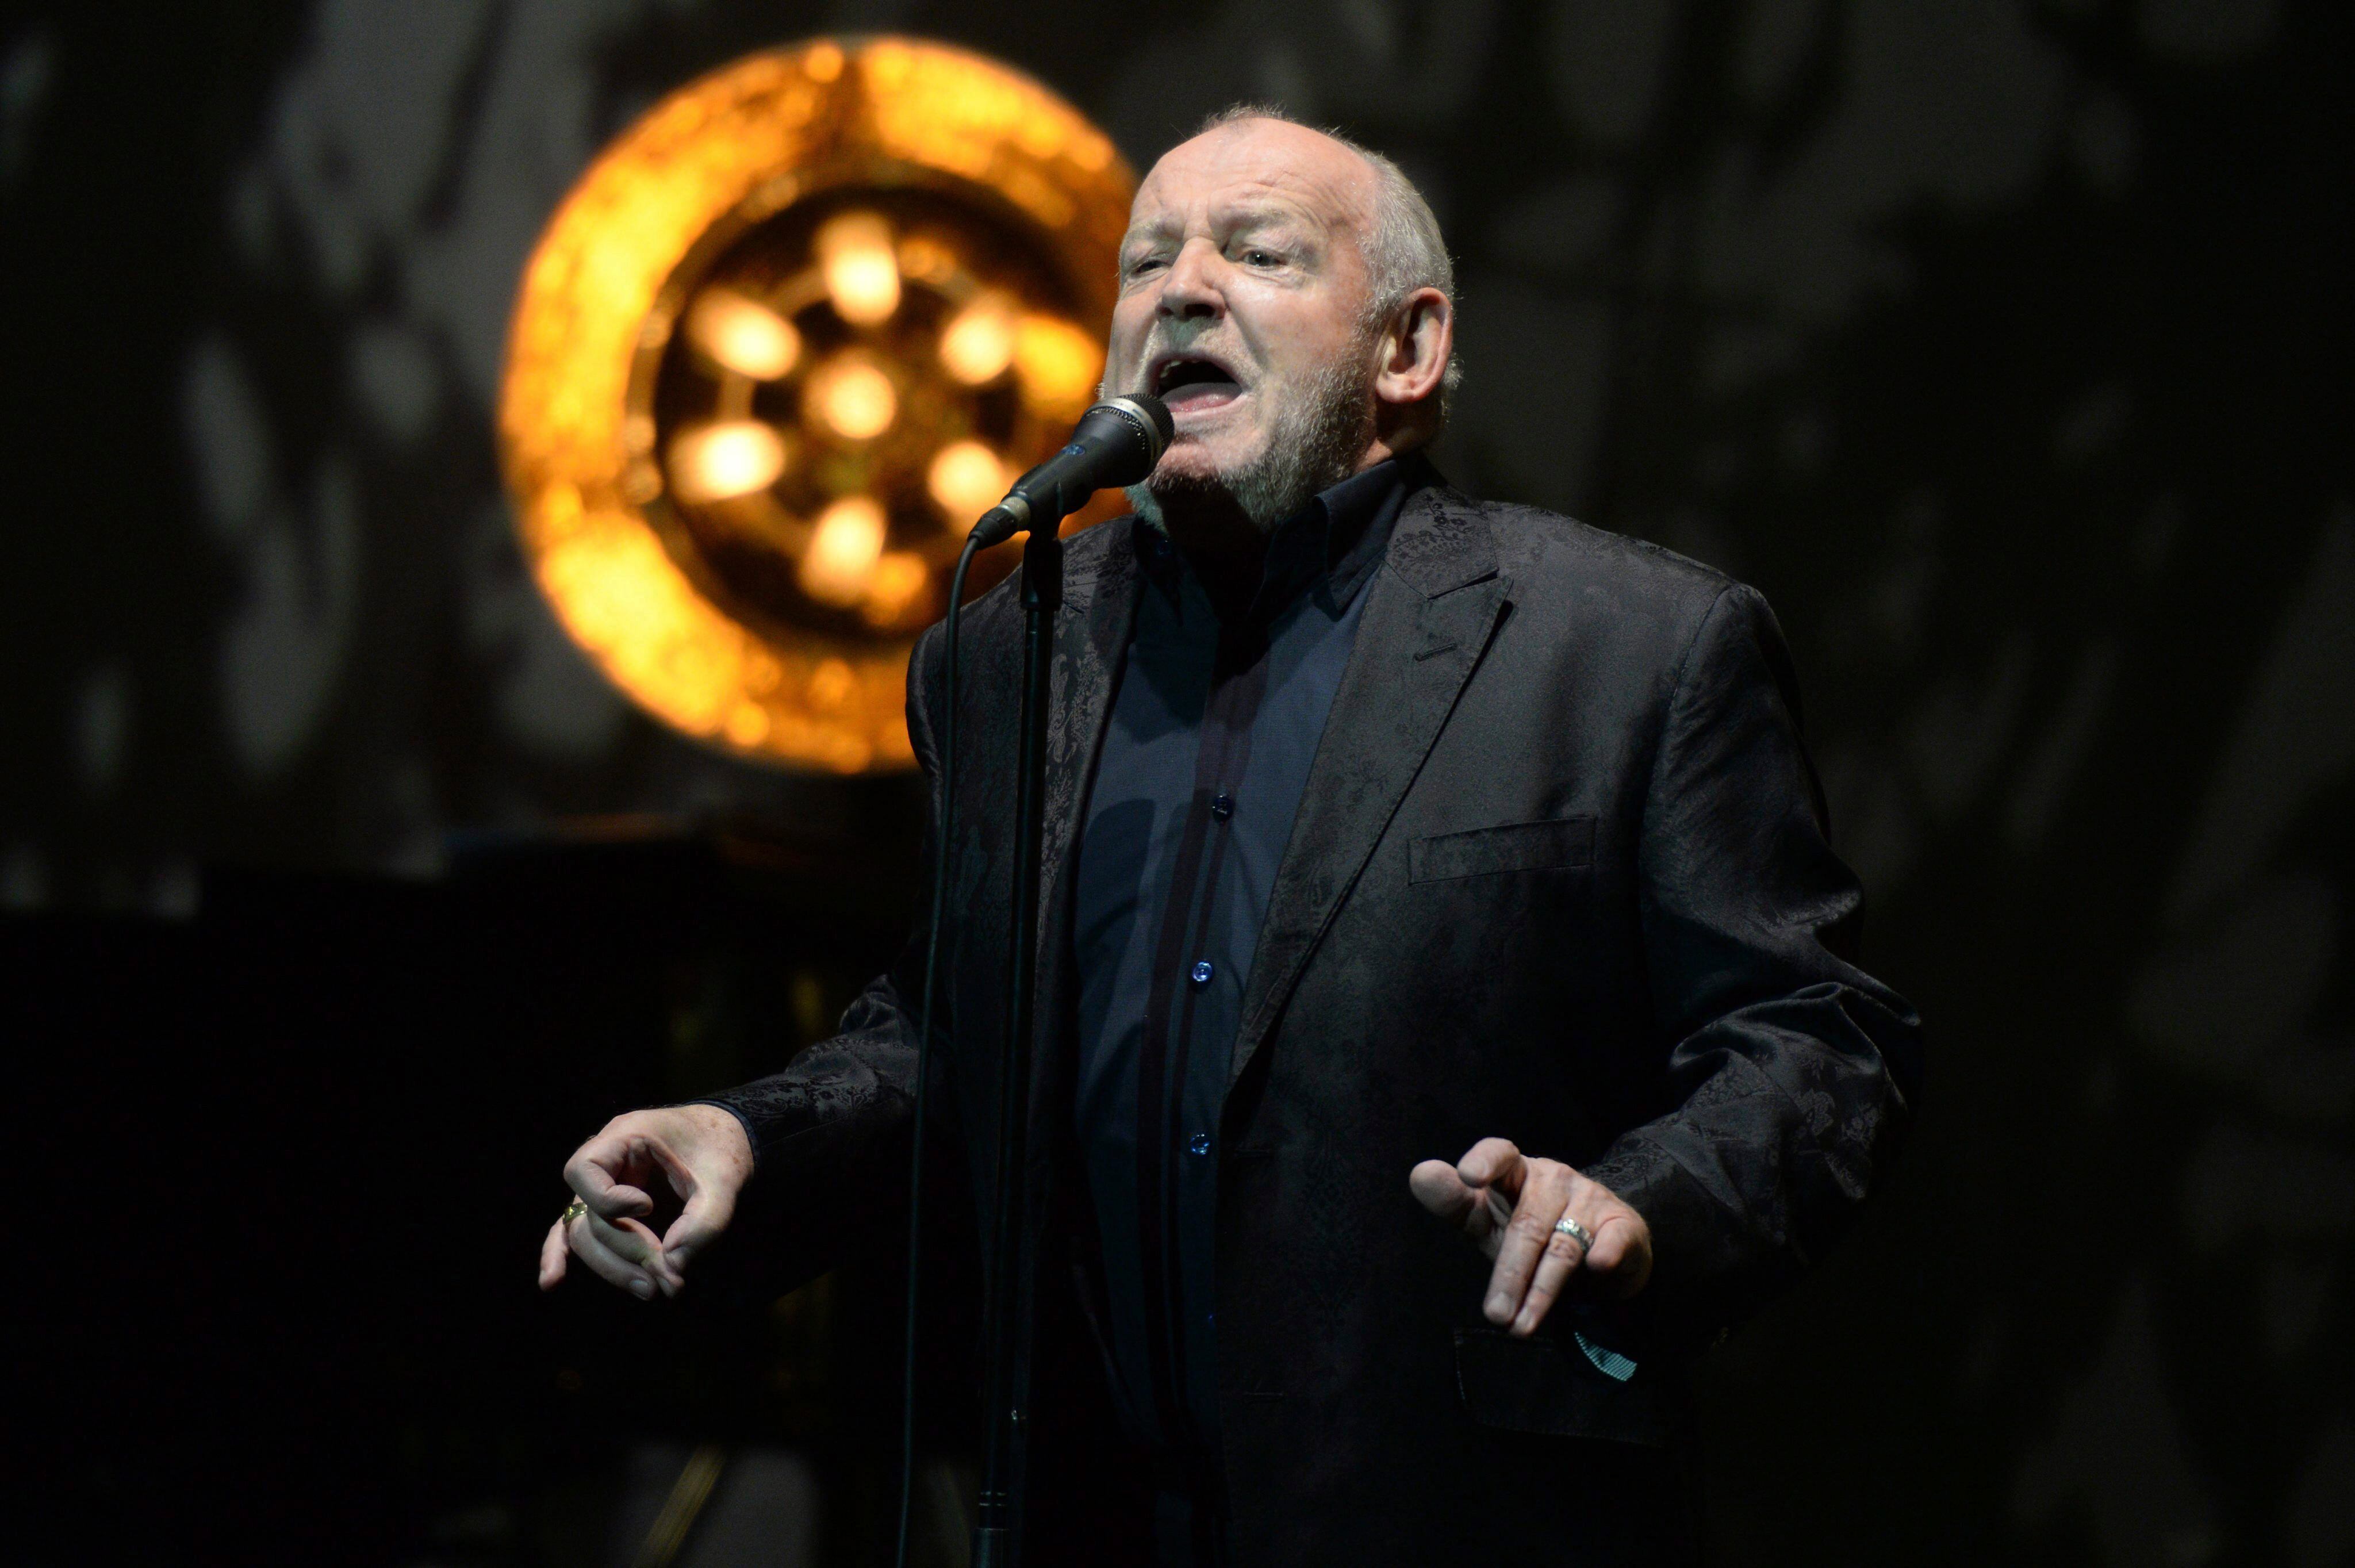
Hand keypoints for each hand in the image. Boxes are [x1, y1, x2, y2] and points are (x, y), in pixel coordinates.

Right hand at [536, 1104, 752, 1299]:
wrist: (728, 1140)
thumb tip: (672, 1265)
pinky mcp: (607, 1210)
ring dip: (614, 1267)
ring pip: (584, 1235)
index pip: (586, 1170)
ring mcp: (601, 1188)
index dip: (610, 1201)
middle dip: (625, 1251)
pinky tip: (551, 1282)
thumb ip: (705, 1220)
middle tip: (665, 1277)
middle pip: (588, 1217)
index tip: (649, 1208)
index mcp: (625, 1136)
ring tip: (654, 1290)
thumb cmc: (721, 1151)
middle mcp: (605, 1163)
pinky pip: (573, 1233)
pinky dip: (561, 1256)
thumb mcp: (724, 1180)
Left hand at [1410, 1137, 1652, 1335]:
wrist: (1596, 1251)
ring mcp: (1590, 1199)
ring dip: (1541, 1291)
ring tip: (1520, 1327)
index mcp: (1516, 1171)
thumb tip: (1420, 1174)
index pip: (1501, 1154)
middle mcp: (1553, 1179)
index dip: (1486, 1161)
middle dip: (1509, 1273)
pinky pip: (1614, 1239)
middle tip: (1494, 1314)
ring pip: (1563, 1247)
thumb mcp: (1489, 1221)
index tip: (1468, 1177)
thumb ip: (1455, 1203)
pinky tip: (1597, 1268)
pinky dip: (1605, 1253)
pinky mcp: (1622, 1225)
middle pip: (1528, 1224)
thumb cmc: (1529, 1232)